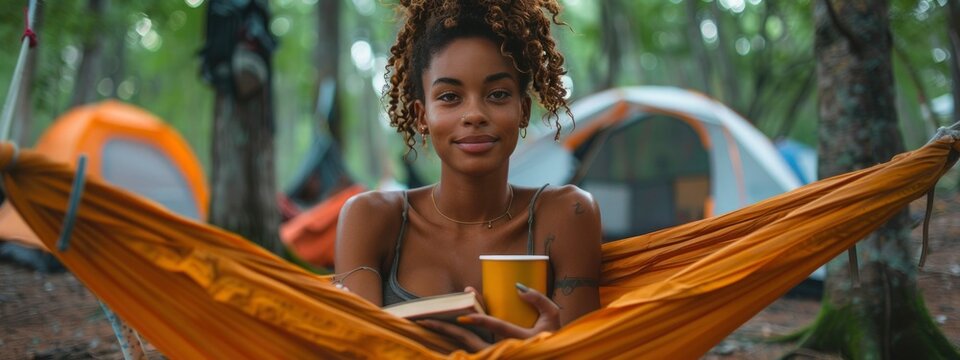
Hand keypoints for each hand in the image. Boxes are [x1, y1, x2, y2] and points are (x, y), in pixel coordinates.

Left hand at [416, 284, 560, 351]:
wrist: (550, 358)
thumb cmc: (552, 338)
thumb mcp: (554, 317)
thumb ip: (540, 300)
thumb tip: (517, 288)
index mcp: (518, 340)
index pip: (494, 328)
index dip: (479, 320)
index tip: (463, 313)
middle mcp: (502, 351)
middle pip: (468, 340)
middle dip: (448, 328)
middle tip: (427, 318)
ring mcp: (494, 356)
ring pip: (465, 345)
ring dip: (447, 334)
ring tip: (429, 321)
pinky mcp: (490, 356)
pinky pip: (468, 348)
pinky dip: (453, 339)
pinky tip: (441, 330)